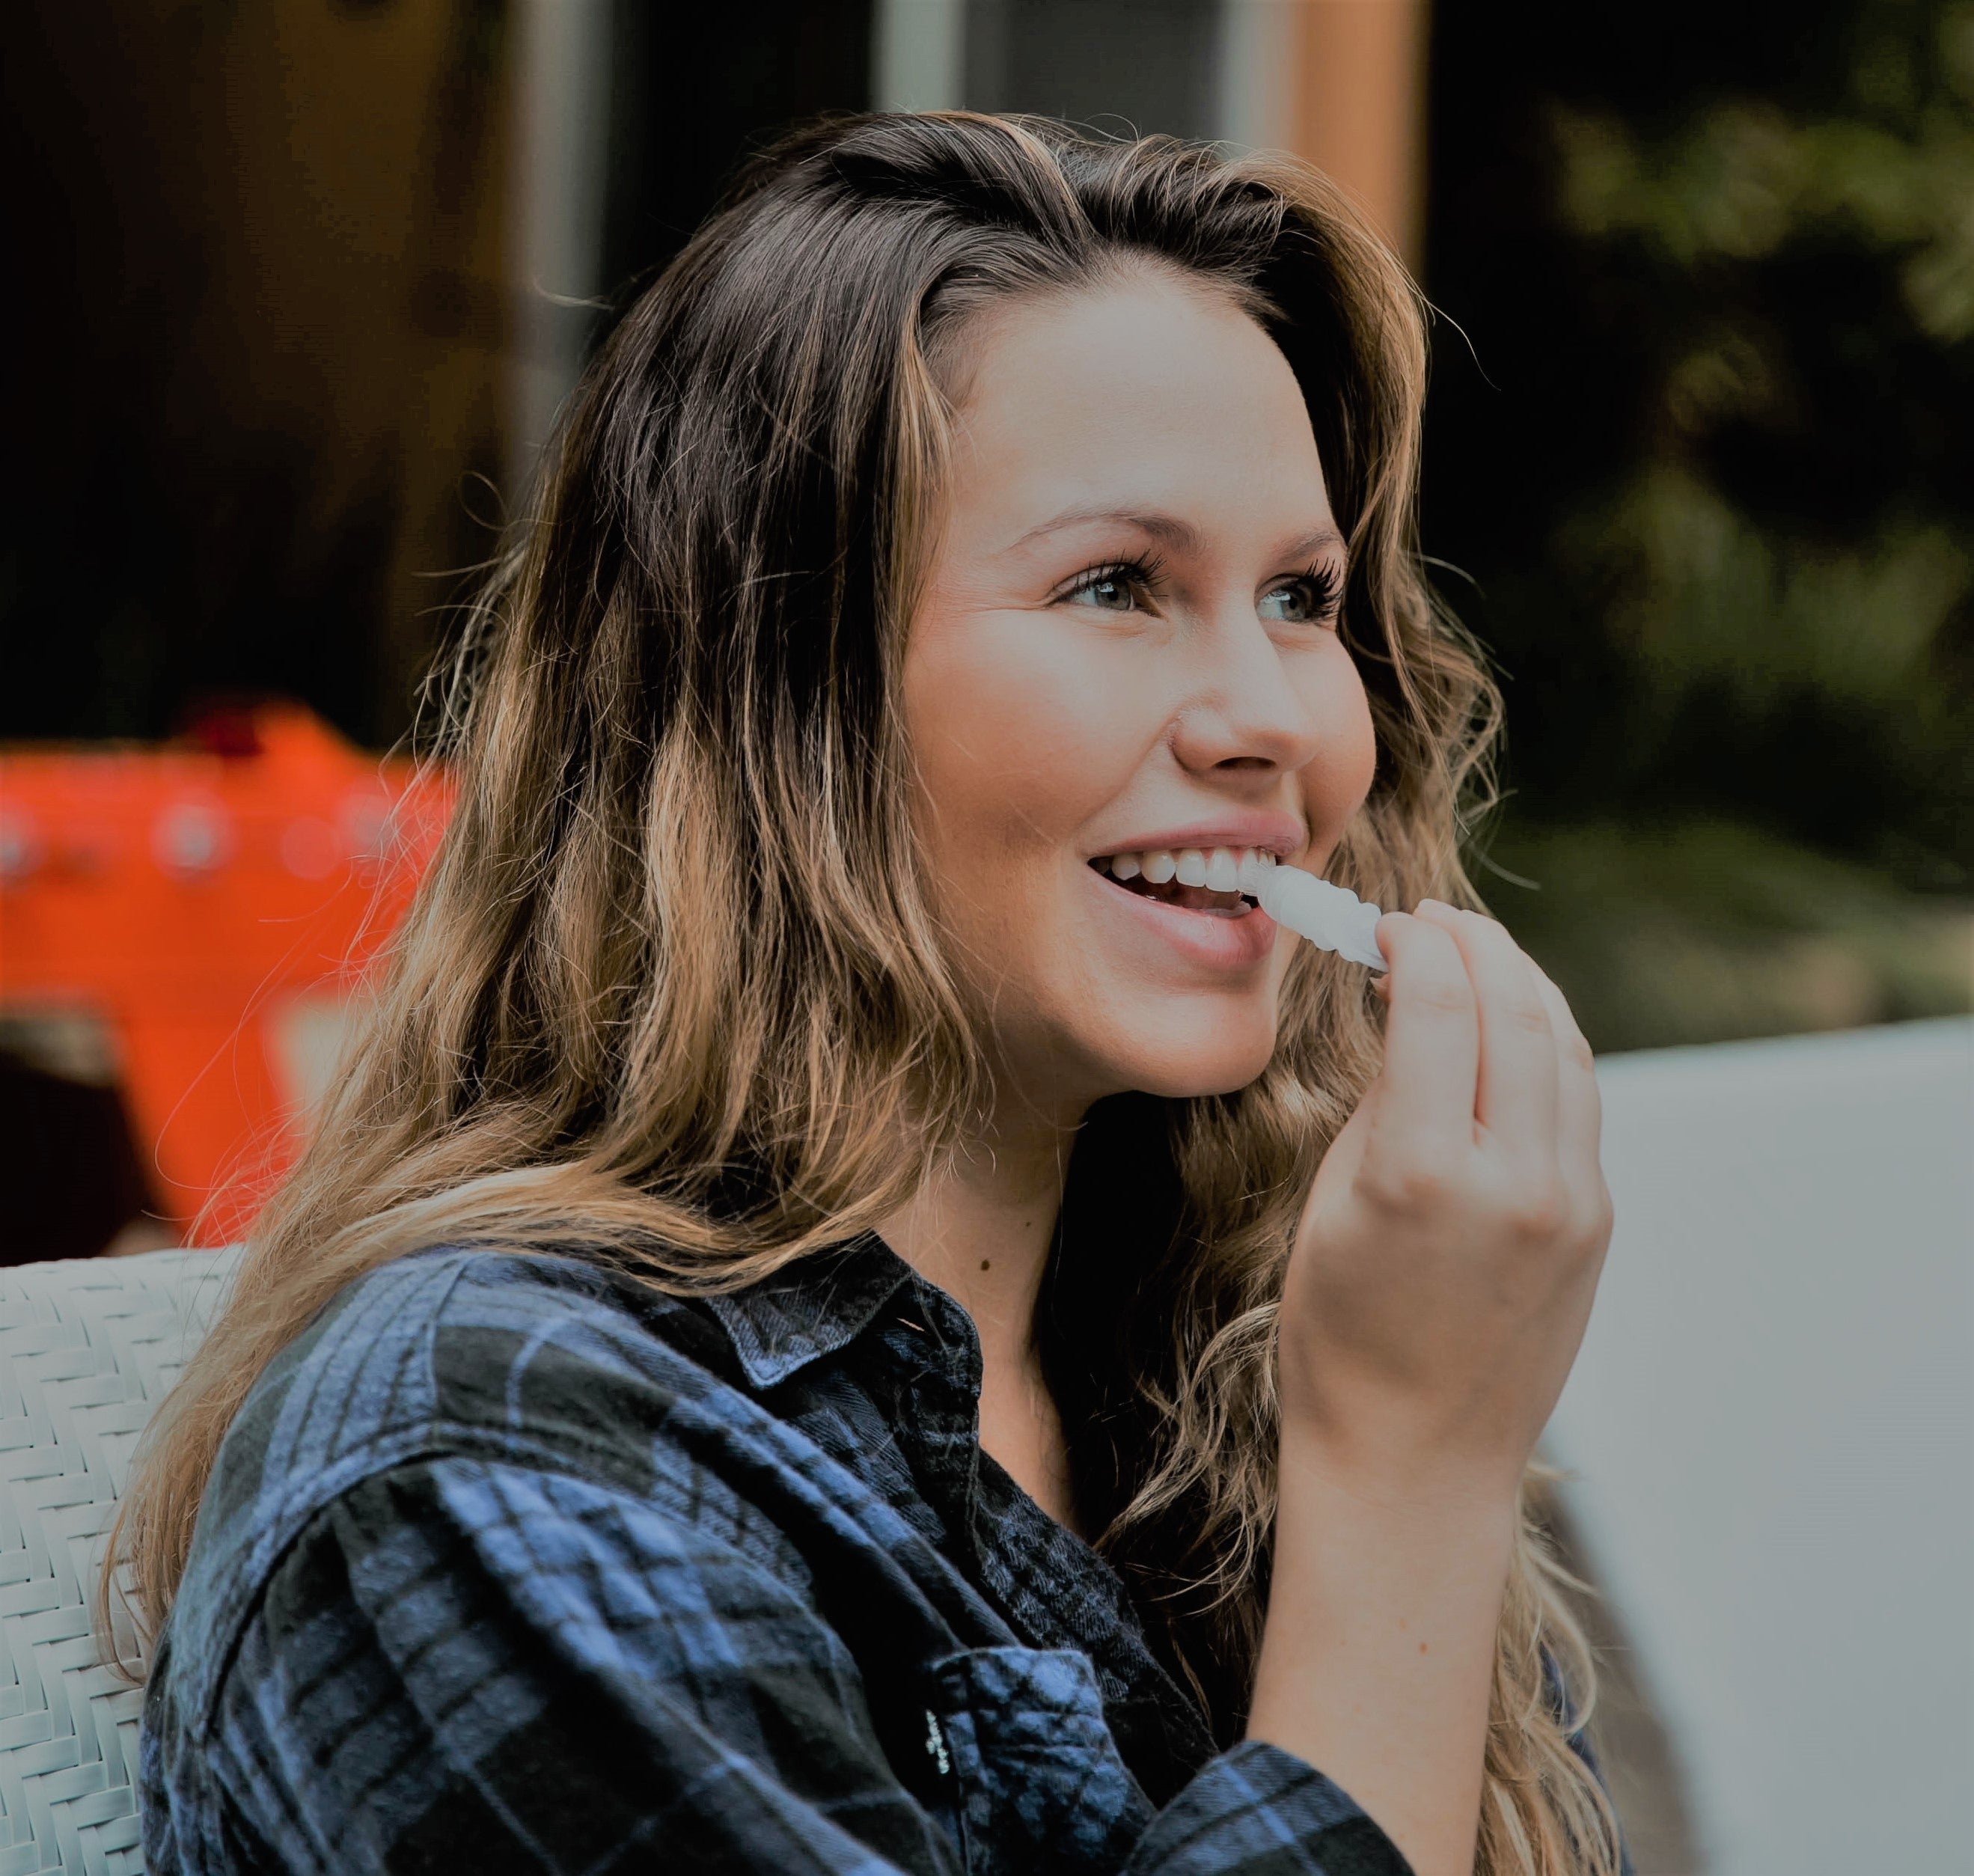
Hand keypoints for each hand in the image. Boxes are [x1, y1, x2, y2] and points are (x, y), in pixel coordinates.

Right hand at [1277, 900, 1612, 1503]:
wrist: (1415, 1457)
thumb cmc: (1340, 1339)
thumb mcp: (1330, 1206)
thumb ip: (1383, 1102)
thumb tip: (1413, 1012)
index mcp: (1423, 1174)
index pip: (1440, 1006)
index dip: (1416, 944)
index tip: (1390, 925)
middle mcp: (1513, 1180)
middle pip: (1515, 1009)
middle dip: (1475, 945)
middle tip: (1435, 920)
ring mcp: (1569, 1202)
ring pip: (1563, 1045)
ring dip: (1521, 983)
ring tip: (1478, 954)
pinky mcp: (1595, 1222)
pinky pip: (1579, 1101)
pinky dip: (1547, 1042)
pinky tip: (1511, 1026)